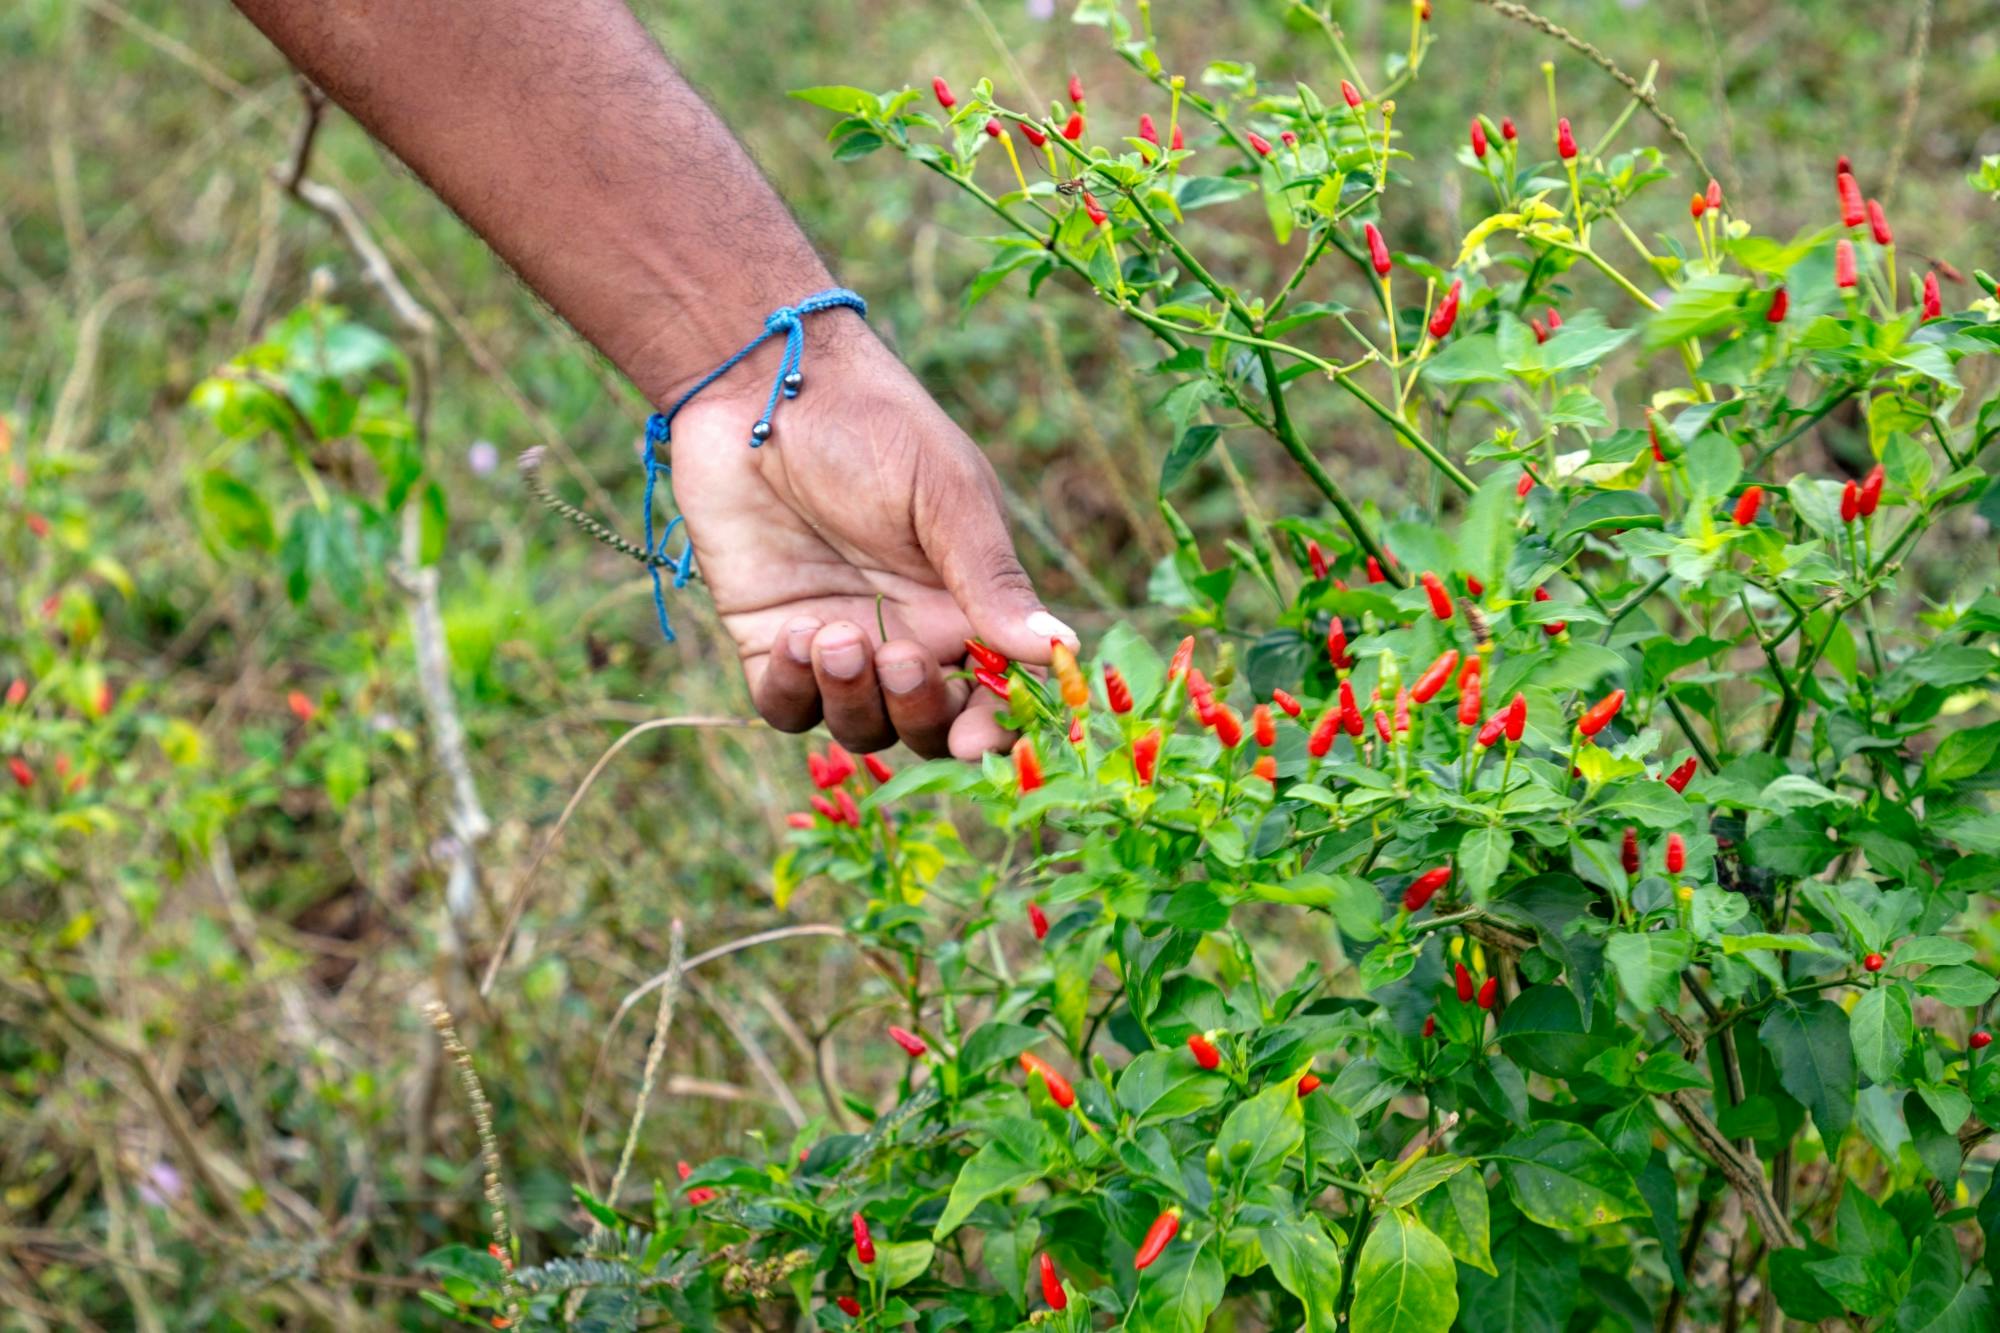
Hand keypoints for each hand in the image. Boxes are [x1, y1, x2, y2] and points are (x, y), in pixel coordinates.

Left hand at [668, 322, 1074, 758]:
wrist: (764, 388)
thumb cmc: (873, 425)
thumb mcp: (946, 496)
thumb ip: (993, 580)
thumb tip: (1062, 650)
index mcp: (964, 608)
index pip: (992, 697)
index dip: (991, 732)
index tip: (979, 738)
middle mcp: (905, 636)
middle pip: (925, 729)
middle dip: (917, 713)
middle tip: (896, 658)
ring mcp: (837, 644)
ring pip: (857, 728)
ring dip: (851, 699)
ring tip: (831, 635)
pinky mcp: (770, 641)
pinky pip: (787, 708)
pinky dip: (793, 692)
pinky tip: (793, 635)